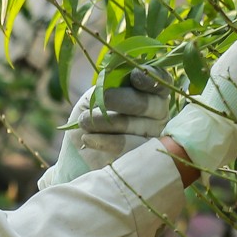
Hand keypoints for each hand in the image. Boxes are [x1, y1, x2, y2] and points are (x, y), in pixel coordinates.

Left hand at [38, 66, 169, 189]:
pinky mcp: (143, 159)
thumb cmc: (88, 118)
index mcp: (150, 93)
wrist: (76, 154)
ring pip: (136, 126)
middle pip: (147, 103)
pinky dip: (106, 141)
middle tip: (103, 99)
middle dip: (123, 99)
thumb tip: (121, 76)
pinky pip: (130, 148)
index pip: (160, 81)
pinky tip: (88, 138)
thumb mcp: (95, 96)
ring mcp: (153, 137)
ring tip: (84, 123)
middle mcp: (157, 114)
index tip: (134, 76)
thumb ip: (109, 84)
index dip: (150, 78)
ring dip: (106, 122)